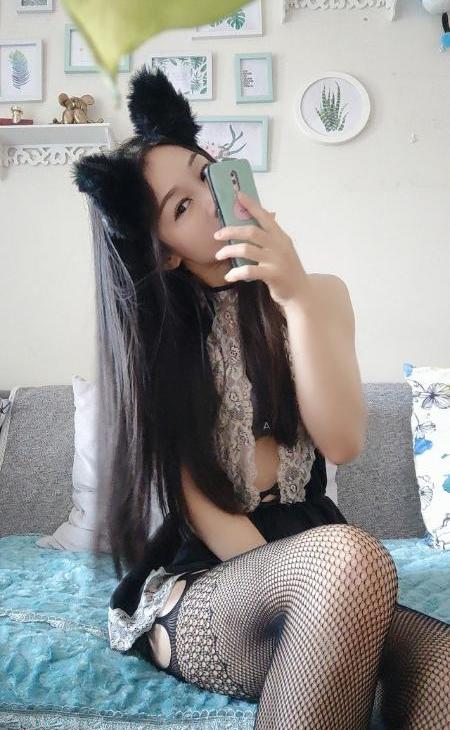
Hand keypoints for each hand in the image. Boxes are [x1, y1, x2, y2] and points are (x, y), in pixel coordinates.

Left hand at [214, 190, 310, 309]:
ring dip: (229, 251)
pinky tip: (229, 276)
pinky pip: (249, 271)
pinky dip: (236, 273)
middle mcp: (279, 245)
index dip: (251, 205)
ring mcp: (276, 260)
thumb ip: (271, 237)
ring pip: (247, 249)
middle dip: (231, 230)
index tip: (238, 195)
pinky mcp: (272, 275)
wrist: (301, 293)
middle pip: (251, 231)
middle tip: (217, 235)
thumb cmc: (288, 271)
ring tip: (219, 255)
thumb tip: (262, 219)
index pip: (264, 216)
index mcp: (280, 236)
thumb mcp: (283, 250)